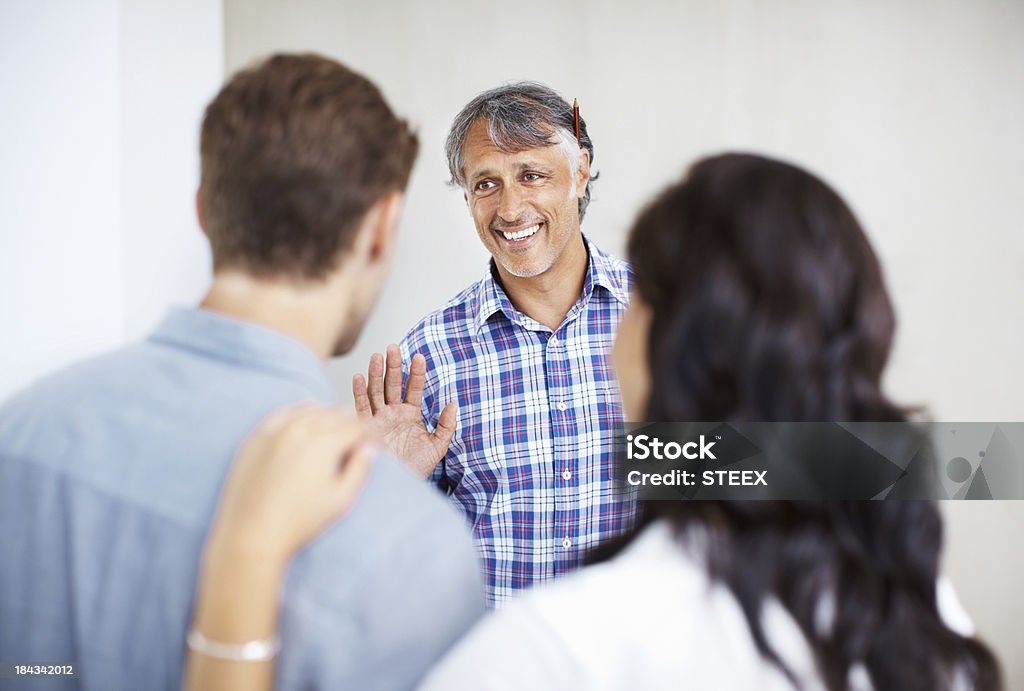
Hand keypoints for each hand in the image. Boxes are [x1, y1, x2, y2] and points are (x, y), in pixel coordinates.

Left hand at [206, 406, 372, 567]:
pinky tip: (308, 410)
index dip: (371, 434)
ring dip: (330, 414)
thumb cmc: (299, 523)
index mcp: (324, 444)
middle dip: (353, 422)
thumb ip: (360, 470)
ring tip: (340, 425)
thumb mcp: (340, 501)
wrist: (250, 535)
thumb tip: (369, 449)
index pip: (356, 427)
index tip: (378, 443)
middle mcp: (300, 430)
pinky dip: (300, 409)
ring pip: (310, 410)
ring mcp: (275, 431)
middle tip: (362, 435)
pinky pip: (283, 412)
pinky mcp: (256, 438)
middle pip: (335, 415)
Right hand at [352, 344, 457, 478]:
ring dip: (376, 373)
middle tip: (394, 348)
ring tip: (378, 356)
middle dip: (393, 366)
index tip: (419, 357)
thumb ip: (446, 426)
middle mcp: (393, 413)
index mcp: (410, 414)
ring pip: (376, 391)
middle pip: (392, 384)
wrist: (397, 486)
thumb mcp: (437, 447)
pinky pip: (361, 407)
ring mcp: (378, 419)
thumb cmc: (417, 468)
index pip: (413, 388)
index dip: (416, 373)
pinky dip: (359, 393)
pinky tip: (359, 377)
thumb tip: (454, 404)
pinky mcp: (366, 428)